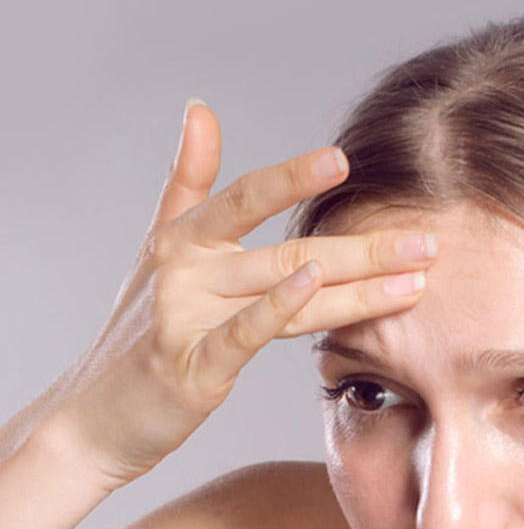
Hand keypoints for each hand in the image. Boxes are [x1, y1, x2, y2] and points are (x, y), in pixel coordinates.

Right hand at [42, 101, 437, 489]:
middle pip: (286, 248)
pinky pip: (244, 334)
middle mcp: (185, 270)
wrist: (92, 420)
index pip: (246, 198)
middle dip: (364, 246)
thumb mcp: (159, 248)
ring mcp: (185, 317)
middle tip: (426, 241)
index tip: (344, 160)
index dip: (293, 176)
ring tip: (415, 277)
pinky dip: (280, 306)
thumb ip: (186, 179)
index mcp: (183, 239)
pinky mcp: (191, 367)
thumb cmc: (139, 332)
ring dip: (357, 284)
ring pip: (283, 289)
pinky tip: (318, 286)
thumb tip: (200, 109)